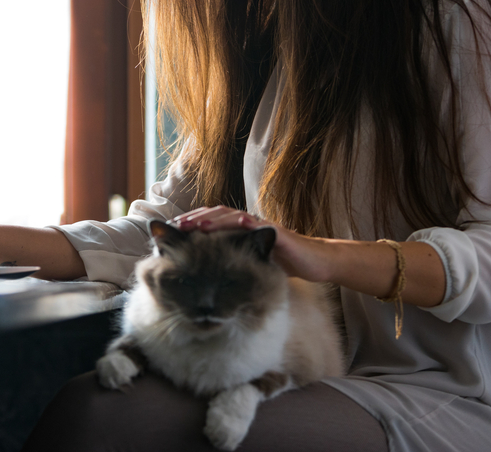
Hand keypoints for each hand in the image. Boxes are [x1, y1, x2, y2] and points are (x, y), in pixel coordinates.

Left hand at [172, 207, 331, 282]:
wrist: (316, 263)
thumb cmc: (285, 263)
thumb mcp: (254, 263)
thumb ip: (236, 262)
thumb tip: (211, 276)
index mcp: (241, 230)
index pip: (213, 222)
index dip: (194, 223)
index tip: (174, 229)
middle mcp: (249, 223)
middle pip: (218, 215)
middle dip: (196, 218)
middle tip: (176, 225)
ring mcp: (262, 225)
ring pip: (234, 216)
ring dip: (214, 219)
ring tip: (197, 224)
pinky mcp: (277, 232)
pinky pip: (259, 224)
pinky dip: (246, 221)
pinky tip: (236, 221)